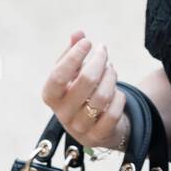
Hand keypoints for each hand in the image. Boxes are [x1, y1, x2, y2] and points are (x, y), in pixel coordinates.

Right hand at [41, 30, 127, 150]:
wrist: (94, 127)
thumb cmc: (80, 93)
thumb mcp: (72, 73)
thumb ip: (72, 53)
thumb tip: (78, 33)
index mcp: (51, 96)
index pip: (57, 76)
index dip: (73, 57)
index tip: (87, 42)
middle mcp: (62, 114)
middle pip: (84, 82)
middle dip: (98, 61)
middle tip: (103, 50)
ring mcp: (80, 127)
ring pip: (102, 97)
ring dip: (110, 77)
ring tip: (111, 69)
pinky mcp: (98, 136)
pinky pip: (113, 113)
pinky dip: (119, 97)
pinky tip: (117, 91)